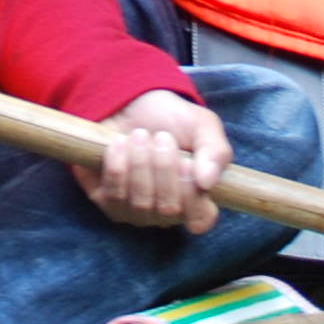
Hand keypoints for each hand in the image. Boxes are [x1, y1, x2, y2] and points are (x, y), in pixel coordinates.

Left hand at [81, 90, 230, 231]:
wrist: (131, 104)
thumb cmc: (173, 120)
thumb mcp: (202, 126)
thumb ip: (216, 151)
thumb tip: (207, 183)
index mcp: (196, 199)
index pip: (201, 219)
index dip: (194, 197)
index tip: (187, 165)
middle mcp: (167, 212)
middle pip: (168, 209)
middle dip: (164, 168)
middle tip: (161, 136)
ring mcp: (136, 211)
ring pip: (140, 204)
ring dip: (140, 164)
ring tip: (139, 135)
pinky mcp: (108, 202)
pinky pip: (112, 197)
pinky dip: (117, 167)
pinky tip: (118, 144)